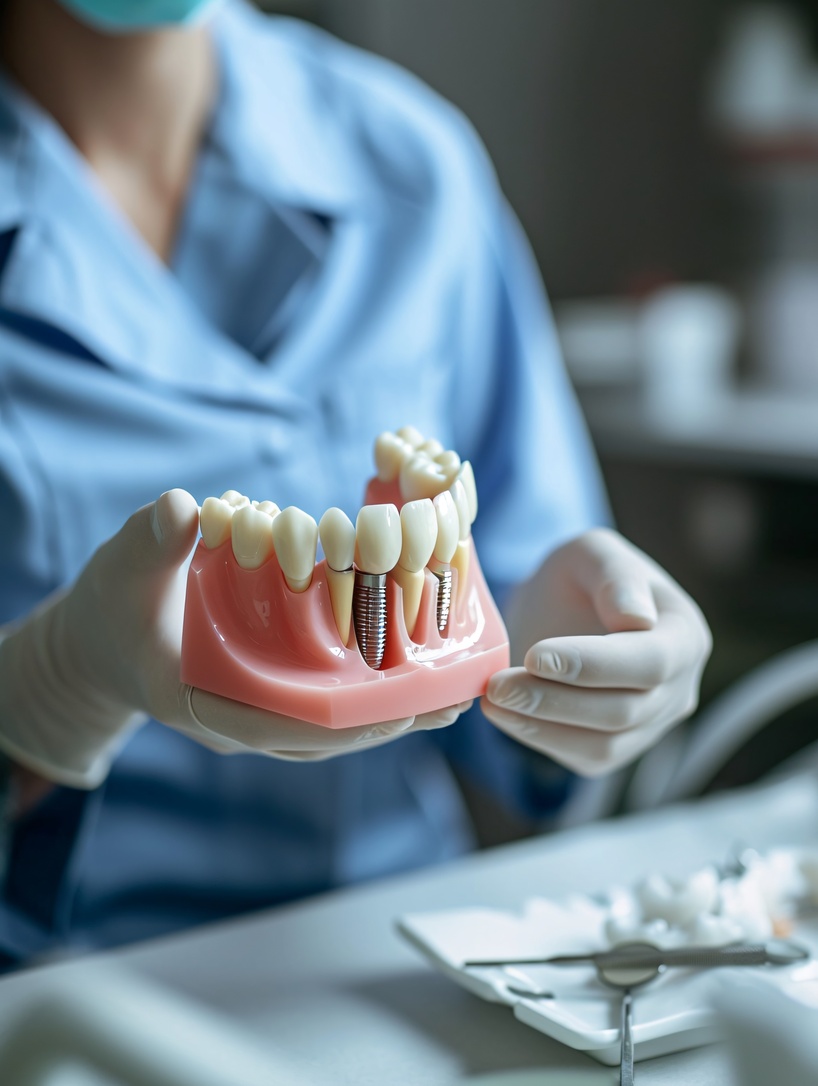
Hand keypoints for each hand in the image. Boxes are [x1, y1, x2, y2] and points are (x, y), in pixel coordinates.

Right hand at [0, 490, 466, 788]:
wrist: (106, 640)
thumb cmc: (115, 607)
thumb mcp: (123, 568)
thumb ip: (151, 541)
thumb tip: (182, 508)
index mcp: (200, 702)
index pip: (275, 725)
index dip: (339, 721)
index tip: (396, 709)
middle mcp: (238, 720)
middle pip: (324, 735)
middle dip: (388, 716)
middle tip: (452, 695)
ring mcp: (259, 715)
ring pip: (336, 727)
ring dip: (392, 707)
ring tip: (456, 684)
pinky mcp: (274, 699)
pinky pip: (332, 705)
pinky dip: (374, 688)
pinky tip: (421, 667)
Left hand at [482, 528, 710, 775]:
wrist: (560, 609)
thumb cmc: (581, 576)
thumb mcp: (593, 553)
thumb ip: (616, 577)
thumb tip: (636, 619)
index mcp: (684, 636)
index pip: (650, 662)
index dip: (594, 664)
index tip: (534, 656)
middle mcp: (678, 688)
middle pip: (625, 710)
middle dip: (555, 700)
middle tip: (498, 686)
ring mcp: (650, 725)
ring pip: (604, 745)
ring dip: (542, 726)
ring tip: (493, 701)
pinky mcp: (615, 748)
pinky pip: (583, 757)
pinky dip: (540, 739)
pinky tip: (506, 715)